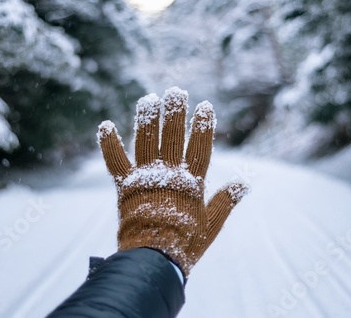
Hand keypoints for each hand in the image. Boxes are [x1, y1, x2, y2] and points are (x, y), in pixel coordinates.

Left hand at [97, 87, 248, 277]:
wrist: (153, 258)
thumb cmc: (185, 243)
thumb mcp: (212, 224)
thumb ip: (226, 201)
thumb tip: (245, 183)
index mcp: (191, 182)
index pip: (199, 147)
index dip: (203, 126)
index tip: (205, 106)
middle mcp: (168, 174)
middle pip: (172, 137)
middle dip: (175, 113)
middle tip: (176, 92)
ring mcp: (145, 178)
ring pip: (146, 141)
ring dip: (147, 118)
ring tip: (149, 99)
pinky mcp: (125, 186)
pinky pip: (115, 161)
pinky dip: (109, 144)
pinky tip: (105, 125)